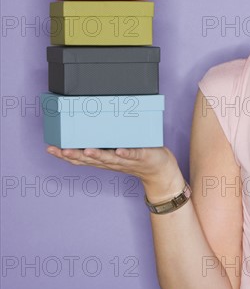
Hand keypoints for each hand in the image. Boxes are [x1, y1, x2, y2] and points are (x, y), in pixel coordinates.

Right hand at [45, 146, 181, 193]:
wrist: (160, 170)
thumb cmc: (137, 156)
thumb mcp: (117, 148)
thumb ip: (105, 138)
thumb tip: (93, 119)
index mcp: (104, 160)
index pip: (82, 159)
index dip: (65, 155)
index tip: (50, 148)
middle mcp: (112, 162)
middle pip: (91, 161)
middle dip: (75, 156)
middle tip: (61, 150)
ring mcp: (127, 160)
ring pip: (110, 159)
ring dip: (98, 155)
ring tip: (86, 150)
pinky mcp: (142, 156)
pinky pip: (133, 154)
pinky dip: (126, 153)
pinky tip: (118, 150)